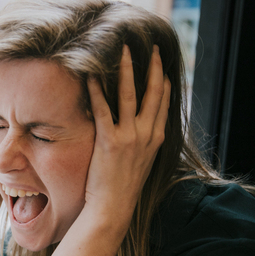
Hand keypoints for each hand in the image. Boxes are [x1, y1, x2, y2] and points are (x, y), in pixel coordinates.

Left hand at [84, 45, 170, 222]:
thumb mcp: (141, 163)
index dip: (163, 82)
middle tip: (150, 47)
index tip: (162, 65)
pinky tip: (91, 75)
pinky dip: (96, 91)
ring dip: (126, 69)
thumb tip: (140, 132)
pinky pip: (102, 110)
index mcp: (157, 139)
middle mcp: (147, 135)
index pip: (164, 103)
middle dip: (153, 67)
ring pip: (130, 95)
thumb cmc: (123, 188)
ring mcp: (129, 137)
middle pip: (153, 92)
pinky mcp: (109, 142)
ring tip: (122, 50)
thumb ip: (143, 144)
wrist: (114, 208)